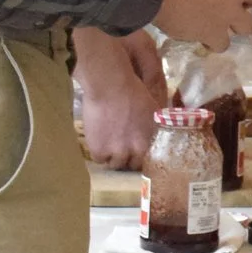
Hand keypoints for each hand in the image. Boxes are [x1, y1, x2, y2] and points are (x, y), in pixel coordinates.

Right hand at [74, 28, 167, 168]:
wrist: (112, 87)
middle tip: (117, 152)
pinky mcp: (100, 150)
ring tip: (106, 146)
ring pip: (114, 164)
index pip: (146, 161)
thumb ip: (153, 127)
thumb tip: (153, 133)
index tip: (132, 154)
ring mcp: (118, 152)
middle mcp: (137, 150)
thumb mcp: (153, 110)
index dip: (138, 157)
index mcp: (151, 141)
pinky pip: (99, 159)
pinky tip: (97, 141)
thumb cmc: (133, 92)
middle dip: (124, 160)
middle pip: (130, 165)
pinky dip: (97, 152)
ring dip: (110, 157)